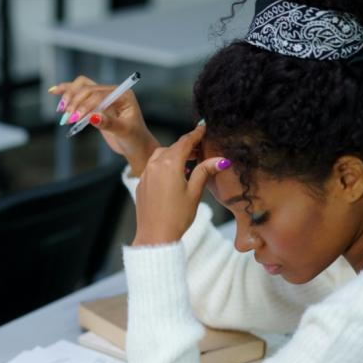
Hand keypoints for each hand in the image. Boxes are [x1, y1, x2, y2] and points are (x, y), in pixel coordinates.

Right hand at [48, 75, 158, 175]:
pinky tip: (53, 91)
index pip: (99, 94)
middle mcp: (112, 92)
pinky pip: (80, 93)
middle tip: (67, 119)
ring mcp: (103, 96)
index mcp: (123, 95)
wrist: (135, 146)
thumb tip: (93, 117)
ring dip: (69, 96)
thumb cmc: (134, 139)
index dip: (85, 105)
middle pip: (87, 89)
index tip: (75, 118)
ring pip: (81, 87)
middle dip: (75, 102)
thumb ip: (109, 123)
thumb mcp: (123, 132)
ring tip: (62, 111)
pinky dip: (67, 92)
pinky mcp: (95, 103)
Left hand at [132, 124, 230, 245]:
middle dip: (187, 146)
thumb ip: (204, 171)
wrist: (154, 236)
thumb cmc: (177, 217)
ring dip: (175, 155)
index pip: (185, 142)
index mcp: (169, 164)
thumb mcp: (195, 192)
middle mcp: (155, 165)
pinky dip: (164, 164)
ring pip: (161, 155)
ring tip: (189, 163)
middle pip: (173, 147)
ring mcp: (146, 174)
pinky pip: (153, 166)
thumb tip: (221, 160)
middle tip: (201, 149)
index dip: (196, 134)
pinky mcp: (141, 183)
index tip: (204, 126)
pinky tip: (174, 176)